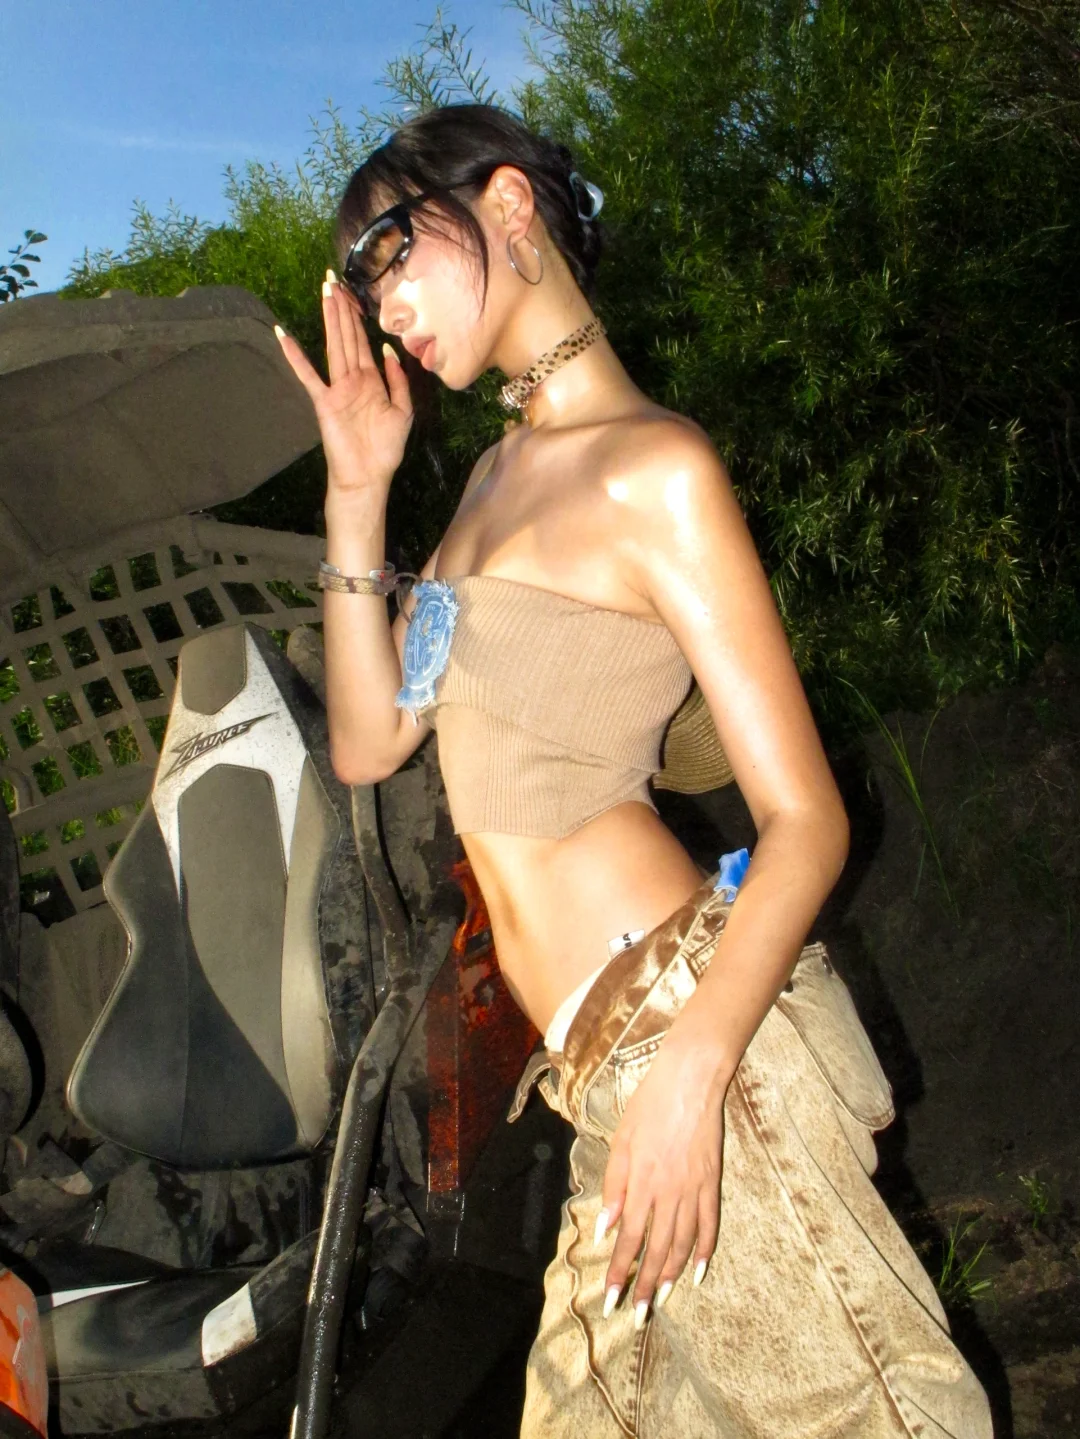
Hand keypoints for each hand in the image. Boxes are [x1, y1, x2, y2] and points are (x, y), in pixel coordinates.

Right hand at [274, 272, 413, 496]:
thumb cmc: (385, 449)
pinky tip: (282, 335)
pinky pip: (308, 375)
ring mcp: (336, 388)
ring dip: (329, 319)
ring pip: (334, 346)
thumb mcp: (403, 411)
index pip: (363, 341)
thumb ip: (398, 381)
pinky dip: (295, 356)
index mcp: (371, 380)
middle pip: (346, 336)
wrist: (368, 477)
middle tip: (332, 278)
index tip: (351, 292)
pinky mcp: (324, 401)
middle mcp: (352, 379)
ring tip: (324, 292)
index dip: (357, 317)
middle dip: (341, 308)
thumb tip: (389, 350)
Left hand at [597, 1035, 727, 1324]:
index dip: (620, 1271)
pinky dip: (703, 1251)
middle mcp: (669, 1193)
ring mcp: (694, 1190)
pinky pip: (709, 1225)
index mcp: (642, 1182)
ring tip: (659, 1302)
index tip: (611, 1299)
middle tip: (636, 1316)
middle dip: (644, 1286)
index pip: (628, 1239)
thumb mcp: (620, 1139)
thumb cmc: (649, 1105)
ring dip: (670, 1276)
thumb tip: (604, 1226)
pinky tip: (696, 1272)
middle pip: (656, 1250)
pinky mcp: (712, 1182)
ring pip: (682, 1244)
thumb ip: (613, 1185)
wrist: (691, 1080)